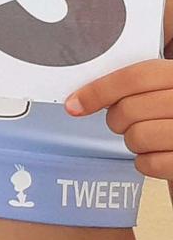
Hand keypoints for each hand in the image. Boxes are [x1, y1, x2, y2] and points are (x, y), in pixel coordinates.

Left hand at [67, 58, 172, 179]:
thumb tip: (83, 95)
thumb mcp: (164, 90)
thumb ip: (138, 85)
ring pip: (136, 136)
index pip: (136, 76)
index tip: (75, 104)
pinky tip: (158, 155)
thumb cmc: (172, 115)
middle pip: (130, 108)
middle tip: (126, 122)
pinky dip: (146, 163)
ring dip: (133, 142)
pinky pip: (149, 163)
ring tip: (147, 138)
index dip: (99, 90)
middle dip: (117, 120)